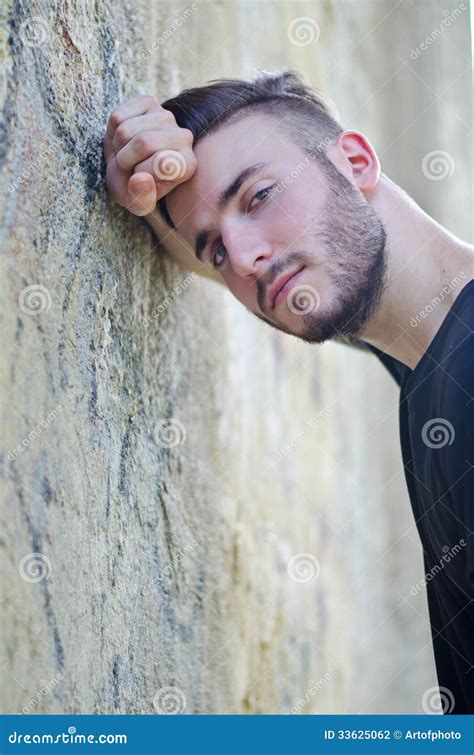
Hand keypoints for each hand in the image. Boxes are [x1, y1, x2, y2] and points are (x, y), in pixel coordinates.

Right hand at [104, 95, 196, 216]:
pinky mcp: (149, 102)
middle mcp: (184, 137)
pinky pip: (118, 116)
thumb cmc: (135, 188)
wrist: (123, 170)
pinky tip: (123, 139)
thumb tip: (141, 178)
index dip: (140, 174)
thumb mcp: (137, 204)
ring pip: (127, 129)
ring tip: (126, 153)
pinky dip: (112, 130)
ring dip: (118, 146)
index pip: (160, 162)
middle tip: (128, 166)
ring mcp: (167, 117)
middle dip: (126, 159)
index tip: (140, 179)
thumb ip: (141, 199)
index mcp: (187, 165)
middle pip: (143, 142)